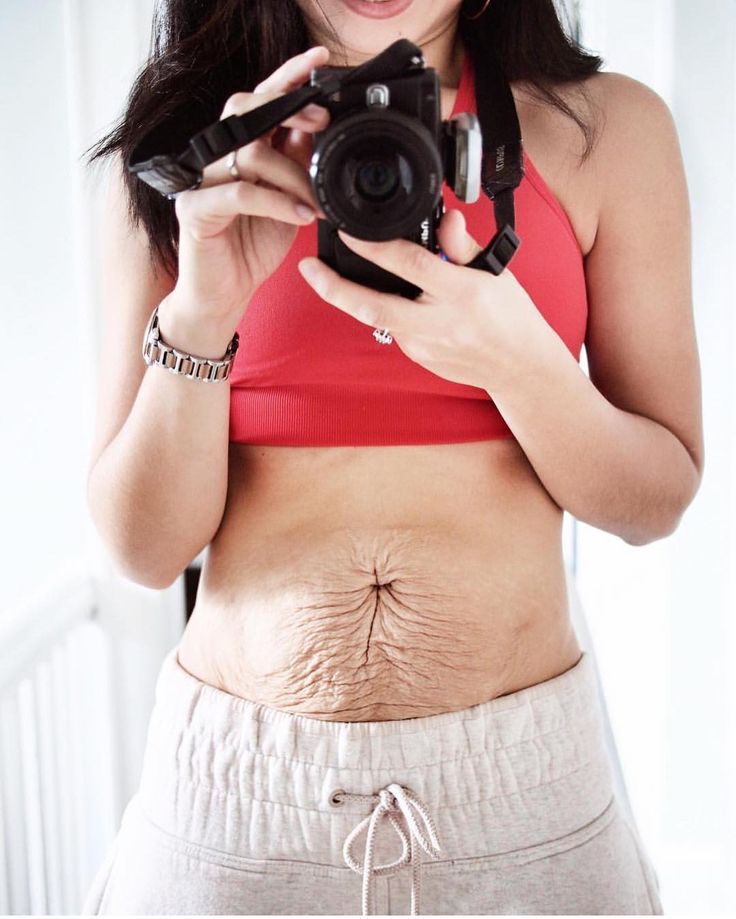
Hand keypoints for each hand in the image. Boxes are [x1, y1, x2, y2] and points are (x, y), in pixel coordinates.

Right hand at [171, 45, 330, 322]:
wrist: (225, 295)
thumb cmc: (252, 248)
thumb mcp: (289, 202)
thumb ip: (296, 165)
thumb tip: (318, 128)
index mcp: (239, 150)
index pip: (260, 101)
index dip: (287, 77)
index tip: (320, 62)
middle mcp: (217, 158)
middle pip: (245, 109)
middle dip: (288, 109)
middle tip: (322, 122)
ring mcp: (202, 181)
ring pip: (249, 152)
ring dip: (292, 175)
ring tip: (316, 202)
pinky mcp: (195, 210)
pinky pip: (239, 193)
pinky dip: (276, 202)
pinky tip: (302, 216)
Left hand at [297, 208, 547, 391]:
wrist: (519, 367)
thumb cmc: (510, 315)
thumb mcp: (496, 270)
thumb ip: (463, 245)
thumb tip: (445, 219)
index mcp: (463, 292)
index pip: (409, 265)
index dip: (374, 247)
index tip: (346, 232)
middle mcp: (440, 322)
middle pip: (374, 306)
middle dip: (334, 288)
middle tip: (307, 268)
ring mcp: (426, 346)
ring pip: (379, 317)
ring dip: (357, 296)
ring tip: (335, 274)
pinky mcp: (418, 358)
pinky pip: (393, 328)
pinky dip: (386, 310)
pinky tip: (393, 298)